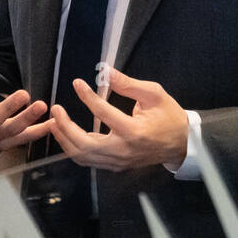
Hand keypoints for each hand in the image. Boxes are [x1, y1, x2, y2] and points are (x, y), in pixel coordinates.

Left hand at [48, 67, 188, 172]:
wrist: (181, 144)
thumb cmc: (169, 116)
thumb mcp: (154, 94)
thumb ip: (128, 84)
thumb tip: (105, 72)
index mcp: (134, 131)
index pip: (103, 113)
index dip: (87, 96)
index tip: (77, 83)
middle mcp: (123, 150)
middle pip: (83, 144)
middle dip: (65, 126)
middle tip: (55, 109)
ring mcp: (118, 161)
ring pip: (82, 155)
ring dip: (65, 139)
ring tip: (55, 122)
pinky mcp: (116, 165)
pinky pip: (89, 160)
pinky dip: (74, 148)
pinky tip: (68, 134)